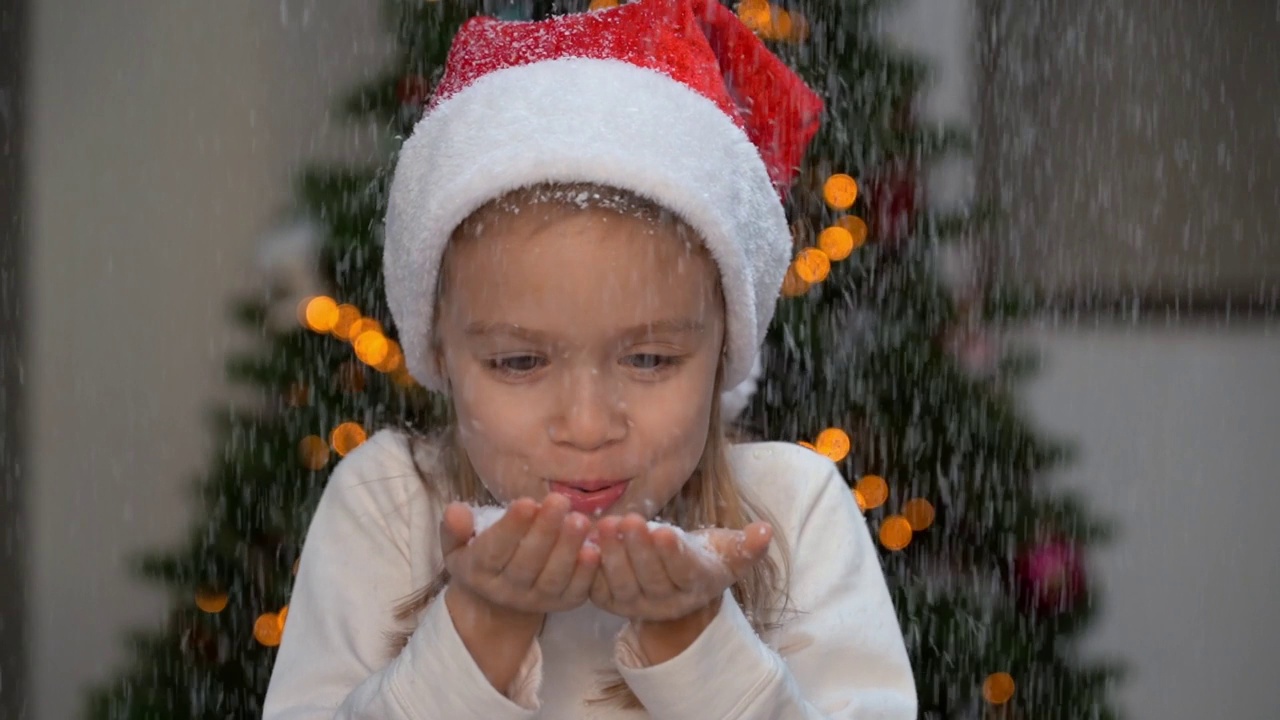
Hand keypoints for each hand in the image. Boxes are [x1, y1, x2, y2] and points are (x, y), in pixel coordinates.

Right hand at [440, 493, 599, 618]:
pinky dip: (586, 573)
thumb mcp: (457, 546)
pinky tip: (595, 549)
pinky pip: (576, 591)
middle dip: (544, 531)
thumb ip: (454, 529)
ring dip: (568, 549)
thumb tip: (455, 510)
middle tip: (559, 501)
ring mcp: (537, 600)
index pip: (494, 552)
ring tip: (579, 520)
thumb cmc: (480, 559)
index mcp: (480, 572)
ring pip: (553, 578)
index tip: (526, 502)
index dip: (511, 528)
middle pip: (527, 564)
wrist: (496, 605)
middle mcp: (508, 590)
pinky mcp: (563, 604)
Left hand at [589, 513, 772, 622]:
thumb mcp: (730, 551)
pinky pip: (597, 587)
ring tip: (606, 525)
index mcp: (695, 588)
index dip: (672, 554)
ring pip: (622, 584)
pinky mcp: (608, 601)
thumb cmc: (704, 558)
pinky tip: (585, 541)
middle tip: (630, 521)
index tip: (664, 530)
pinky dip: (590, 567)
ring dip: (612, 555)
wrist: (674, 581)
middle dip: (639, 549)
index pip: (683, 572)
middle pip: (650, 578)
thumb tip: (766, 531)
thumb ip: (748, 544)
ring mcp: (634, 605)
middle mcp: (664, 603)